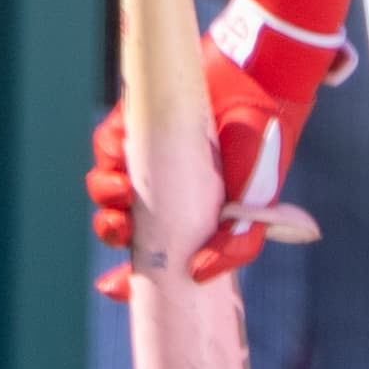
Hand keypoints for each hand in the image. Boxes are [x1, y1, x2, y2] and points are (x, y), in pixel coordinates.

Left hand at [86, 0, 335, 295]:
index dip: (127, 277)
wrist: (262, 83)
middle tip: (121, 228)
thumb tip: (195, 274)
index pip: (148, 256)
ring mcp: (146, 155)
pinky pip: (107, 143)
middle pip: (117, 222)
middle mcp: (162, 190)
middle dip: (110, 230)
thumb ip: (237, 245)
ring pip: (105, 186)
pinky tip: (122, 156)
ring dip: (104, 195)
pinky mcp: (136, 121)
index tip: (112, 286)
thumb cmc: (263, 146)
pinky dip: (108, 153)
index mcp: (187, 217)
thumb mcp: (257, 206)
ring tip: (121, 193)